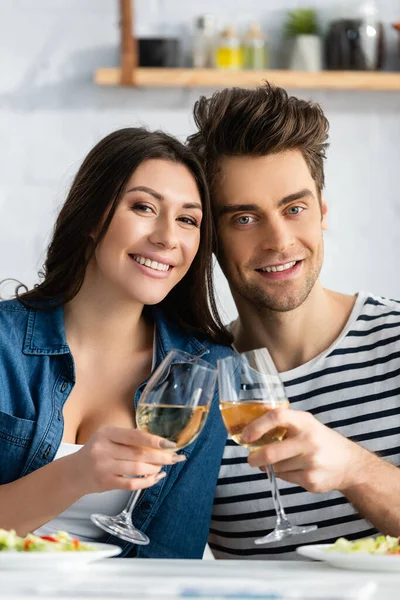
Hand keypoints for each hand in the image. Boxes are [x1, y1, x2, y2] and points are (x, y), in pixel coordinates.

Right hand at [67, 426, 185, 494]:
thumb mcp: (107, 438)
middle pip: (138, 453)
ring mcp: (104, 467)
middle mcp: (103, 449)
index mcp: (106, 433)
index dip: (154, 440)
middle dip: (161, 456)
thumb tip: (159, 443)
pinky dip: (147, 481)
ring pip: (137, 468)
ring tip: (164, 467)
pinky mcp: (106, 483)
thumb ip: (128, 439)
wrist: (74, 473)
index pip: (135, 436)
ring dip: (155, 468)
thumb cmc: (97, 452)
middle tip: (176, 458)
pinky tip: (155, 478)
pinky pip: (132, 483)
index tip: (171, 444)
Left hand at [243, 407, 368, 493]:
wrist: (350, 464)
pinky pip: (286, 479)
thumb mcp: (306, 424)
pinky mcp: (312, 481)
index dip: (258, 426)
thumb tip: (250, 433)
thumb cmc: (321, 441)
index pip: (277, 416)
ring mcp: (311, 462)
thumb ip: (284, 424)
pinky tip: (297, 470)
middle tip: (250, 459)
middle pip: (272, 452)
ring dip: (272, 467)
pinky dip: (285, 475)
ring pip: (277, 468)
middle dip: (255, 458)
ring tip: (282, 462)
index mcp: (305, 422)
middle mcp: (309, 441)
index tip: (246, 436)